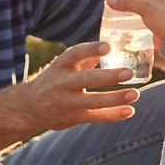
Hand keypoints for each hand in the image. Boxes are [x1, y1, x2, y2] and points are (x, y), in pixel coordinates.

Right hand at [16, 42, 139, 130]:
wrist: (29, 107)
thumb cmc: (52, 81)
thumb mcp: (63, 66)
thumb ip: (86, 58)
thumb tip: (113, 46)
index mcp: (61, 65)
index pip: (75, 54)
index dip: (92, 50)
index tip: (109, 46)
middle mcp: (63, 83)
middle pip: (87, 79)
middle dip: (109, 76)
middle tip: (129, 73)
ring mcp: (68, 102)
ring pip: (95, 101)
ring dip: (116, 98)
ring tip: (135, 94)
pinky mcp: (73, 117)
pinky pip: (96, 117)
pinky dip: (114, 115)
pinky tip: (130, 110)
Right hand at [107, 0, 164, 49]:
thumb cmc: (163, 19)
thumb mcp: (145, 8)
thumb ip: (127, 3)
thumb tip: (109, 0)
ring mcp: (149, 8)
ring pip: (133, 1)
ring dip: (123, 2)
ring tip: (112, 5)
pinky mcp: (147, 18)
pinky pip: (134, 12)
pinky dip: (126, 13)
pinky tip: (118, 17)